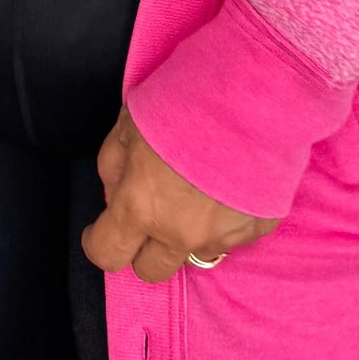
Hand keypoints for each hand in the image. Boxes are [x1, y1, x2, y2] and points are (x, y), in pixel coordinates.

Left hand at [80, 109, 274, 282]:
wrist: (256, 89)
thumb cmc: (186, 97)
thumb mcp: (128, 124)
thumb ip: (114, 167)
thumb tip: (114, 193)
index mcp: (141, 207)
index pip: (107, 254)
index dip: (98, 242)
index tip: (101, 231)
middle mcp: (180, 233)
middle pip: (152, 270)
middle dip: (145, 247)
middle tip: (152, 213)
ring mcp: (224, 235)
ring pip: (197, 253)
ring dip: (190, 232)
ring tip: (201, 190)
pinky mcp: (259, 227)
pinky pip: (235, 237)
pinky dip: (228, 218)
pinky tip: (232, 183)